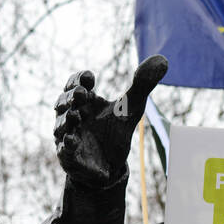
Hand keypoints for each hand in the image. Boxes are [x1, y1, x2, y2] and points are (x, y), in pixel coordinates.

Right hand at [53, 55, 167, 188]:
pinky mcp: (69, 155)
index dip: (79, 79)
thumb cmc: (115, 131)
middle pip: (64, 101)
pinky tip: (72, 140)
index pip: (76, 83)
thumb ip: (143, 84)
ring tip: (76, 116)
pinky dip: (66, 144)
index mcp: (86, 100)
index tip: (90, 78)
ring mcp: (68, 134)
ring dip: (67, 119)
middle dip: (71, 96)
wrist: (110, 165)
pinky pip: (64, 149)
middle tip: (82, 93)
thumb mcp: (132, 107)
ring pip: (61, 124)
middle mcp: (73, 115)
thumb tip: (163, 59)